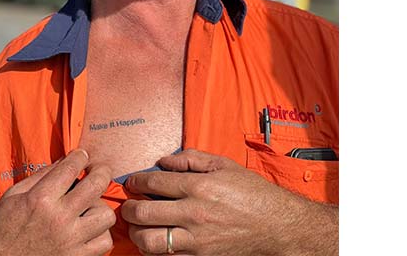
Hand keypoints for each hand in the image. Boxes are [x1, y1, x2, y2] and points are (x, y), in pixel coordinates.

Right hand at [0, 149, 115, 255]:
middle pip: (97, 185)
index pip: (71, 167)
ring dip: (100, 207)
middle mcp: (59, 219)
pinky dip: (100, 234)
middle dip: (102, 171)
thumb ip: (39, 178)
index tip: (82, 156)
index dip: (80, 156)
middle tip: (98, 170)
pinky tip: (90, 230)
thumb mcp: (12, 197)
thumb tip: (63, 161)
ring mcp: (70, 241)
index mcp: (40, 200)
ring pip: (106, 215)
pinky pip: (104, 243)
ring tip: (91, 206)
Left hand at [121, 149, 337, 254]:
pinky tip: (156, 241)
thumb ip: (190, 159)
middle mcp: (194, 214)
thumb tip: (162, 161)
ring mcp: (197, 241)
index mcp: (199, 187)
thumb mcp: (224, 165)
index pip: (152, 183)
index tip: (132, 182)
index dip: (136, 181)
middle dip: (128, 208)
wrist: (278, 226)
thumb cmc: (253, 194)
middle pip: (143, 213)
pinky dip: (155, 252)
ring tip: (138, 226)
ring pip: (149, 242)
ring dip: (137, 233)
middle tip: (128, 206)